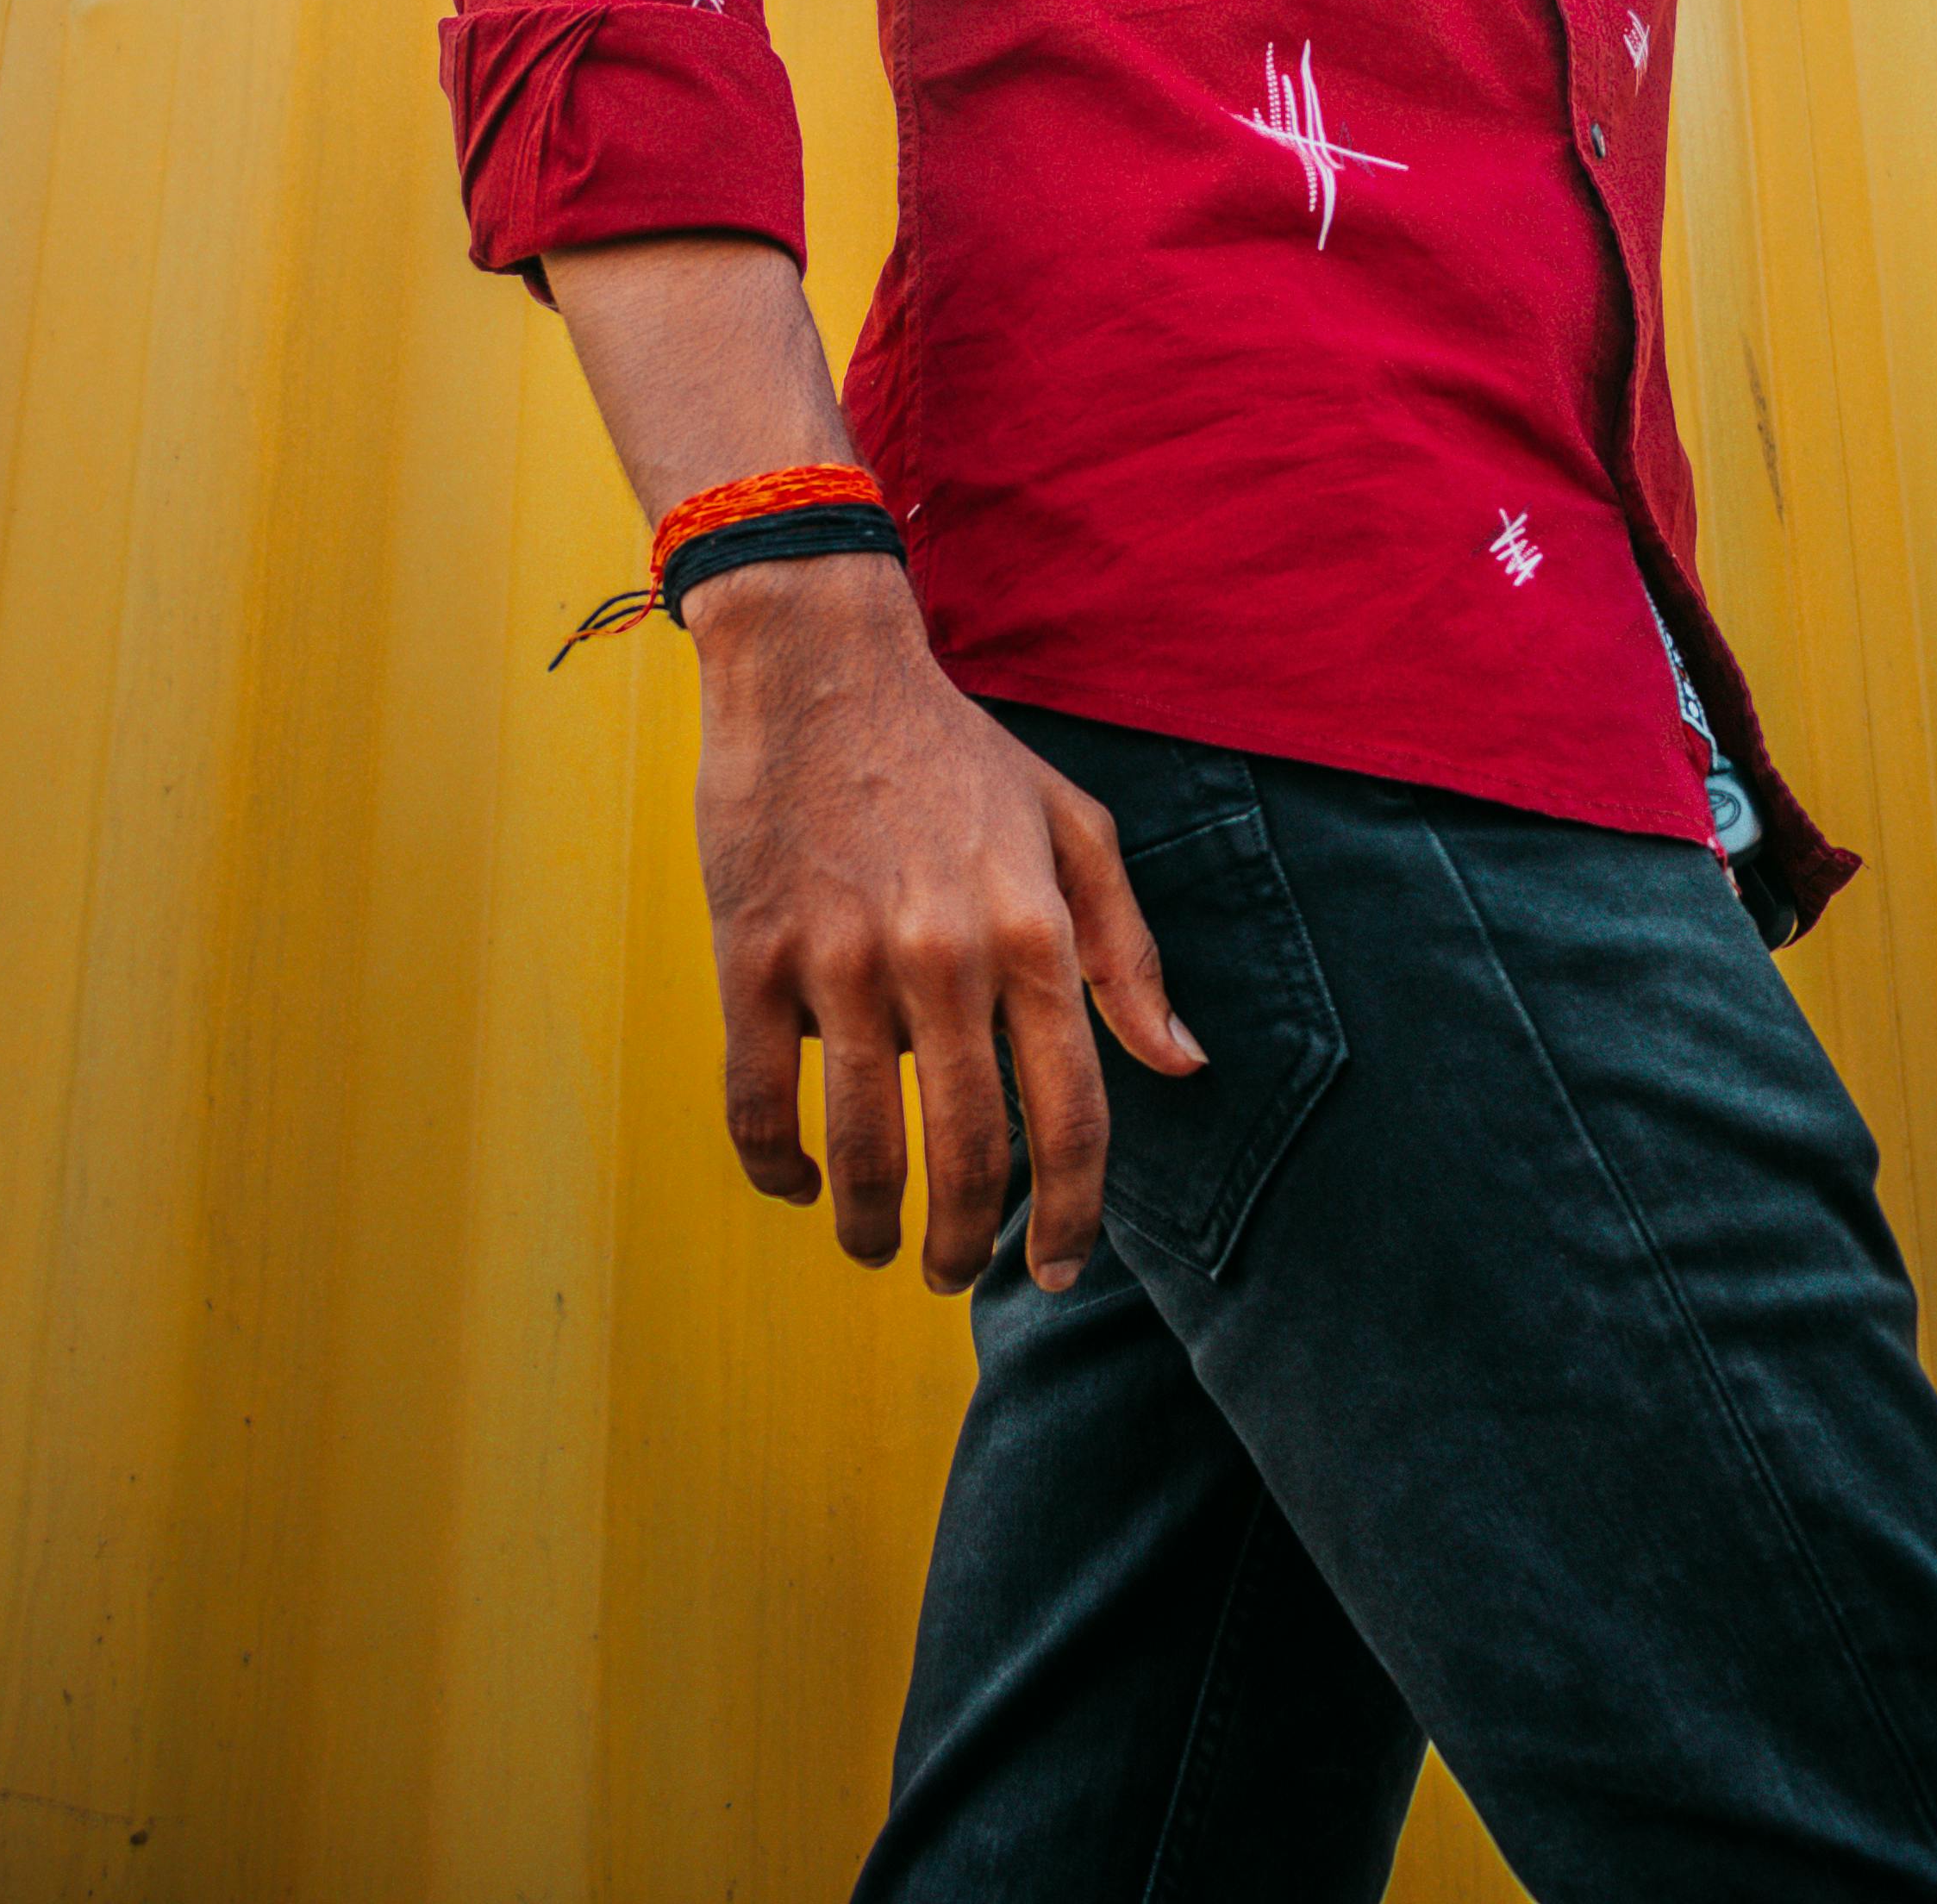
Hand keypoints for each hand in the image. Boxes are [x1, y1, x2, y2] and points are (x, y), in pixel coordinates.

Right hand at [690, 552, 1200, 1292]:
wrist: (820, 665)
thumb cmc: (954, 751)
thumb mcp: (1071, 827)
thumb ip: (1129, 952)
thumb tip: (1181, 1065)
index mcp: (1034, 930)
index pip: (1072, 1117)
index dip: (1070, 1219)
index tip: (1055, 1271)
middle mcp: (947, 955)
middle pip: (967, 1156)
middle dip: (964, 1246)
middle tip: (951, 1272)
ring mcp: (844, 958)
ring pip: (861, 1149)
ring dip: (872, 1227)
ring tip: (877, 1245)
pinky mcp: (755, 953)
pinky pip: (760, 1101)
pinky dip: (776, 1169)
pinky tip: (796, 1182)